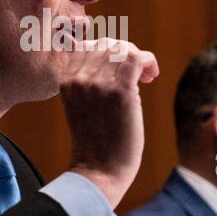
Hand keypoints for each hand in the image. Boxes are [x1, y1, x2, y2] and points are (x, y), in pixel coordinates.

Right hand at [54, 37, 158, 208]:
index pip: (86, 46)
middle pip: (106, 44)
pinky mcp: (120, 92)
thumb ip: (89, 81)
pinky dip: (148, 61)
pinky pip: (137, 58)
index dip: (106, 52)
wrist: (99, 171)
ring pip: (123, 48)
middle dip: (125, 52)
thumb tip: (115, 56)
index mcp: (65, 80)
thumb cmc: (95, 142)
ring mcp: (98, 84)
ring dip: (138, 57)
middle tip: (137, 73)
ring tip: (144, 76)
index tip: (118, 69)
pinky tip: (151, 76)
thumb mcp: (82, 105)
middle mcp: (78, 78)